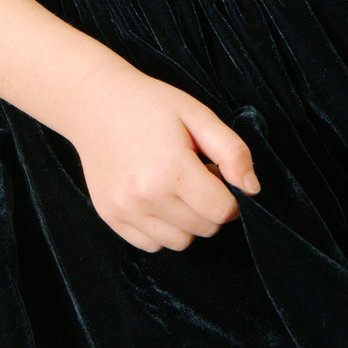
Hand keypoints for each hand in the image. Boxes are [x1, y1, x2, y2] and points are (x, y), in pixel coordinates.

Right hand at [64, 56, 261, 251]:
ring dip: (187, 222)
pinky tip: (155, 198)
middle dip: (209, 207)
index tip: (217, 175)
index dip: (230, 196)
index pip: (223, 211)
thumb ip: (232, 152)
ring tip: (174, 187)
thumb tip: (252, 189)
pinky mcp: (110, 216)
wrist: (95, 102)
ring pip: (179, 242)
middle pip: (204, 228)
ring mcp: (124, 209)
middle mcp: (146, 196)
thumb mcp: (199, 115)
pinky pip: (150, 244)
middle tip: (194, 176)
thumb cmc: (151, 105)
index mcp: (173, 169)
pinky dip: (161, 229)